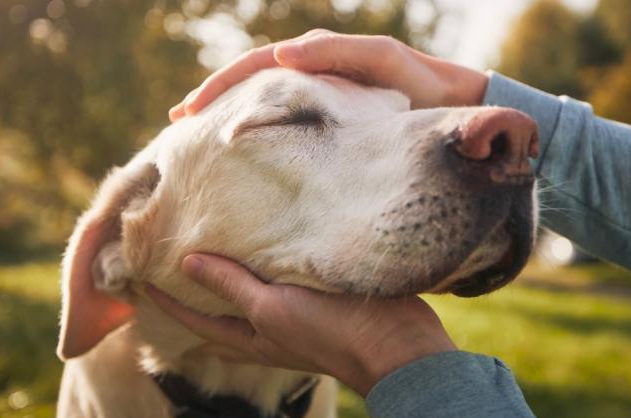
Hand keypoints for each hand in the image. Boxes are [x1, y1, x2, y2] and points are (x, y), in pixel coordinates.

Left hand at [146, 254, 455, 395]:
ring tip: (211, 247)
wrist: (394, 343)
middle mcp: (266, 329)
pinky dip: (263, 265)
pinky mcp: (316, 298)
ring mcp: (292, 315)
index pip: (194, 318)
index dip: (165, 300)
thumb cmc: (329, 331)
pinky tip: (265, 243)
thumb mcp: (272, 308)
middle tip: (170, 262)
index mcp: (250, 337)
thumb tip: (186, 262)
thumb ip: (231, 286)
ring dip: (228, 276)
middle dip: (193, 292)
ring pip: (248, 294)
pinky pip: (279, 281)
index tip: (139, 275)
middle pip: (218, 311)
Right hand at [169, 29, 488, 120]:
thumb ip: (337, 54)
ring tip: (198, 137)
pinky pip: (284, 122)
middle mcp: (310, 73)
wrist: (452, 106)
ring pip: (262, 103)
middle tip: (178, 124)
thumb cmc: (419, 83)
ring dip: (229, 116)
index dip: (219, 87)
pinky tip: (242, 150)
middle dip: (212, 100)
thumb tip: (283, 57)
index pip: (255, 67)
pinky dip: (258, 130)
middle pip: (249, 83)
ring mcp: (318, 97)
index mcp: (316, 56)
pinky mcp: (329, 121)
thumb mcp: (381, 61)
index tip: (189, 112)